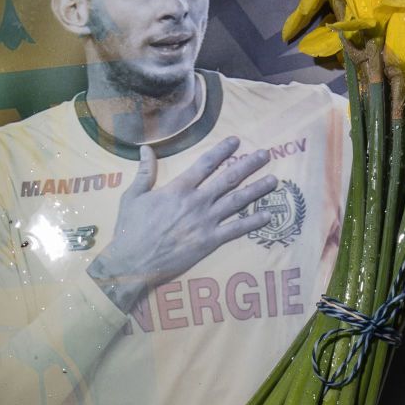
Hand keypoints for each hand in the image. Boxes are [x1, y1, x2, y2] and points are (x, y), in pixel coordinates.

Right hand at [87, 136, 276, 311]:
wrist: (133, 263)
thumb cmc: (130, 229)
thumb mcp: (133, 196)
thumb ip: (144, 172)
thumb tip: (144, 149)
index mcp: (179, 188)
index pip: (206, 164)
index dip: (222, 150)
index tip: (237, 141)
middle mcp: (197, 201)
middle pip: (228, 178)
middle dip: (248, 165)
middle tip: (266, 154)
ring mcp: (206, 222)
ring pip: (237, 201)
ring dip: (257, 189)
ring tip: (274, 180)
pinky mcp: (209, 241)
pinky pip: (236, 230)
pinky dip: (253, 222)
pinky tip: (268, 215)